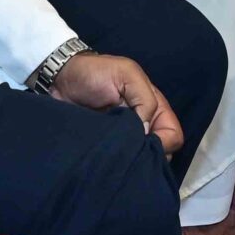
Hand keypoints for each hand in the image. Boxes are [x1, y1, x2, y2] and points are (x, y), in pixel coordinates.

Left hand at [51, 49, 184, 154]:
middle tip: (130, 151)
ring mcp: (124, 137)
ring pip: (140, 160)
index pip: (173, 134)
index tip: (146, 142)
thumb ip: (144, 99)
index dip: (165, 142)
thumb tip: (146, 133)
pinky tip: (108, 159)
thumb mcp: (127, 74)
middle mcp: (142, 125)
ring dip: (133, 160)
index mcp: (153, 107)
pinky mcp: (107, 147)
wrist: (61, 79)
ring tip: (117, 154)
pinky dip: (117, 163)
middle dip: (150, 155)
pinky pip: (119, 161)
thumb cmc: (95, 72)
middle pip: (160, 152)